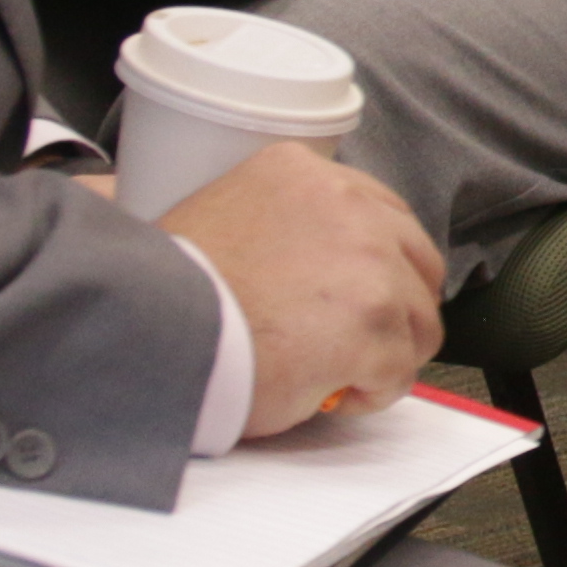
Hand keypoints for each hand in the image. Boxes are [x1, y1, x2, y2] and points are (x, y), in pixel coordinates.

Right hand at [157, 140, 449, 439]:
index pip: (385, 217)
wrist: (147, 335)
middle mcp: (345, 205)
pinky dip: (372, 394)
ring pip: (419, 322)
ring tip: (333, 372)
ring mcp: (366, 262)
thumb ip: (289, 225)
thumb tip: (327, 270)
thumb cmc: (173, 293)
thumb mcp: (229, 217)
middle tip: (354, 344)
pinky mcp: (371, 323)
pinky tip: (326, 392)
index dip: (378, 269)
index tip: (354, 300)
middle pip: (418, 266)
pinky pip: (401, 372)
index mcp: (304, 173)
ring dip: (385, 355)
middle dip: (396, 311)